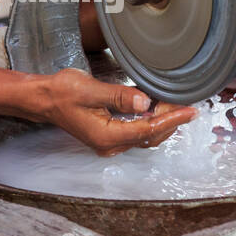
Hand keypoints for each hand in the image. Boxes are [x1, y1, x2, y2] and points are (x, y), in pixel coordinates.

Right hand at [40, 68, 194, 155]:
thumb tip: (145, 102)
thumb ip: (119, 97)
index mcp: (106, 136)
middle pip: (150, 136)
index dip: (172, 120)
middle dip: (170, 121)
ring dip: (162, 122)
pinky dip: (151, 121)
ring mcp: (109, 142)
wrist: (45, 99)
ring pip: (145, 135)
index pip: (147, 129)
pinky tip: (157, 107)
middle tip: (186, 103)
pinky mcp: (109, 135)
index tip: (190, 111)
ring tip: (176, 104)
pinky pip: (136, 131)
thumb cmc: (62, 93)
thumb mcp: (91, 90)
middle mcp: (109, 144)